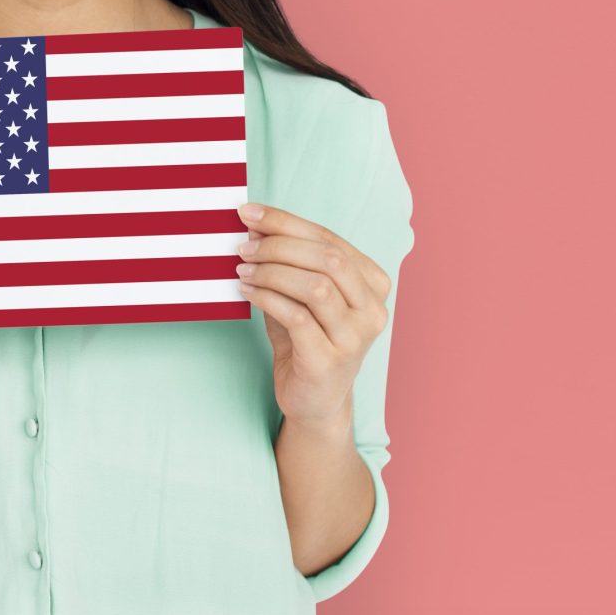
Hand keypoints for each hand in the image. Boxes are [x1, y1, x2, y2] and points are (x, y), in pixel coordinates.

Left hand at [234, 203, 391, 428]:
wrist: (314, 401)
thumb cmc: (306, 338)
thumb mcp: (299, 293)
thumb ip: (287, 260)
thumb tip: (254, 224)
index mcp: (372, 283)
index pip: (329, 239)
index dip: (286, 222)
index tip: (249, 213)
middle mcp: (372, 309)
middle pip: (328, 258)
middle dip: (278, 245)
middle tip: (243, 246)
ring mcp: (355, 338)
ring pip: (315, 286)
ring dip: (271, 271)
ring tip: (242, 270)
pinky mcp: (330, 361)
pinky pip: (297, 317)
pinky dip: (266, 298)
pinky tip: (247, 292)